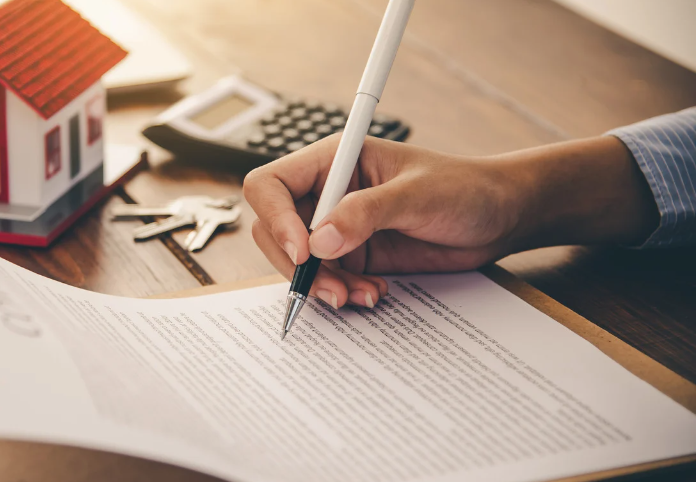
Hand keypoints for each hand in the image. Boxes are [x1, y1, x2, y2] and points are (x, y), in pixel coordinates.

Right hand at [243, 134, 656, 308]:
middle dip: (297, 264)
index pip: (271, 184)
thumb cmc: (466, 189)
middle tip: (331, 286)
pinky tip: (372, 293)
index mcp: (333, 161)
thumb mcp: (418, 195)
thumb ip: (367, 213)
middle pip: (274, 230)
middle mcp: (326, 194)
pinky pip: (325, 281)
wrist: (499, 220)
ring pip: (296, 263)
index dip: (276, 218)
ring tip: (359, 294)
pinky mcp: (351, 257)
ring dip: (320, 285)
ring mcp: (336, 228)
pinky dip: (340, 293)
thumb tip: (319, 240)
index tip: (303, 251)